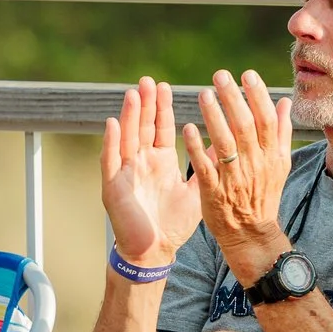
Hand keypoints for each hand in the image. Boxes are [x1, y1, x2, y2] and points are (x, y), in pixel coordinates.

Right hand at [100, 76, 201, 266]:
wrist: (154, 251)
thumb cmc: (173, 223)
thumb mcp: (194, 191)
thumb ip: (204, 168)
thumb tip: (222, 146)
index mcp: (160, 162)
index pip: (160, 128)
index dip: (162, 108)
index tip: (166, 86)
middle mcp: (141, 162)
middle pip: (143, 127)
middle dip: (146, 104)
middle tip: (150, 80)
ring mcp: (125, 172)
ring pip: (127, 137)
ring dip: (129, 115)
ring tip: (134, 93)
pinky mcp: (113, 187)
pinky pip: (110, 160)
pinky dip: (111, 142)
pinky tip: (112, 123)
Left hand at [187, 69, 293, 284]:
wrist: (251, 233)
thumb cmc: (264, 194)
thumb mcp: (280, 164)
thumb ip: (281, 132)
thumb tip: (285, 102)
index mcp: (271, 155)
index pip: (266, 119)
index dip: (257, 96)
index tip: (247, 74)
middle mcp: (255, 164)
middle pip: (245, 126)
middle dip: (233, 99)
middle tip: (220, 76)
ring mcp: (234, 178)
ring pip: (225, 143)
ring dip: (214, 117)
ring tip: (204, 94)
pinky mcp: (214, 191)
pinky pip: (205, 166)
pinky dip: (197, 147)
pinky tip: (188, 127)